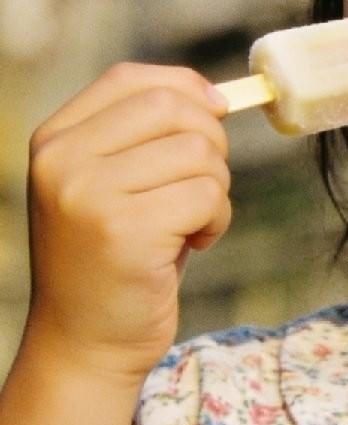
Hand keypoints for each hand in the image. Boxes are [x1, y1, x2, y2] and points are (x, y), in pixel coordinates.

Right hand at [23, 62, 230, 383]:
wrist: (84, 345)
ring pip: (198, 152)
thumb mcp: (111, 184)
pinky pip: (207, 195)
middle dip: (210, 140)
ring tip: (191, 223)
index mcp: (53, 141)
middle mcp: (62, 161)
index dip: (183, 86)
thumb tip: (216, 95)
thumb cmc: (113, 258)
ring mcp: (89, 195)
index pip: (127, 78)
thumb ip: (144, 135)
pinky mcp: (125, 232)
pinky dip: (217, 219)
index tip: (215, 111)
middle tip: (205, 184)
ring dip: (215, 188)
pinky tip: (193, 245)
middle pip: (170, 108)